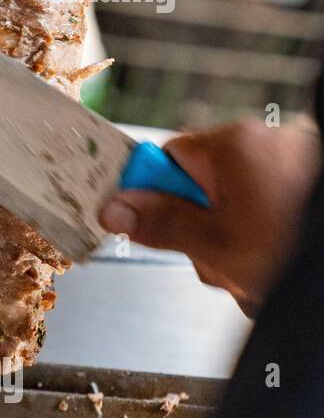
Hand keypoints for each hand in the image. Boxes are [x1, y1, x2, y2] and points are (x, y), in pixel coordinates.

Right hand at [98, 119, 319, 311]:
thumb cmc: (295, 247)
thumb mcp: (213, 244)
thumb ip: (158, 223)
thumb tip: (113, 207)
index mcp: (232, 145)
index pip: (165, 158)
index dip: (156, 197)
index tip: (150, 224)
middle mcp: (263, 144)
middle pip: (199, 188)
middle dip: (200, 233)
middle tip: (216, 260)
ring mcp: (290, 166)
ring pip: (232, 209)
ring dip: (231, 247)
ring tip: (251, 273)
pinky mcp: (305, 190)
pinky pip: (265, 213)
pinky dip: (263, 243)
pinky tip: (271, 267)